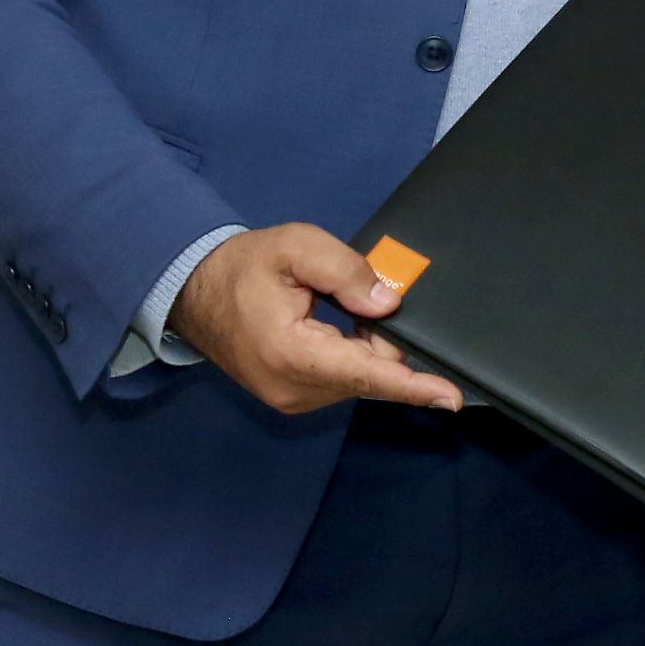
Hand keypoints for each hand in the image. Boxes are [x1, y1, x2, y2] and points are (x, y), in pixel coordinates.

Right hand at [170, 223, 463, 416]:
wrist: (193, 291)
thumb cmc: (242, 267)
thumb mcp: (296, 247)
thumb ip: (347, 271)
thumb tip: (389, 303)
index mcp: (292, 354)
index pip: (366, 374)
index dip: (413, 385)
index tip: (451, 396)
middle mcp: (294, 388)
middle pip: (369, 374)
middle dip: (385, 340)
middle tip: (366, 297)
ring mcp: (293, 398)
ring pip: (359, 379)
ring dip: (367, 348)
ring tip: (338, 308)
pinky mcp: (294, 397)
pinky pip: (343, 380)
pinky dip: (354, 356)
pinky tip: (340, 327)